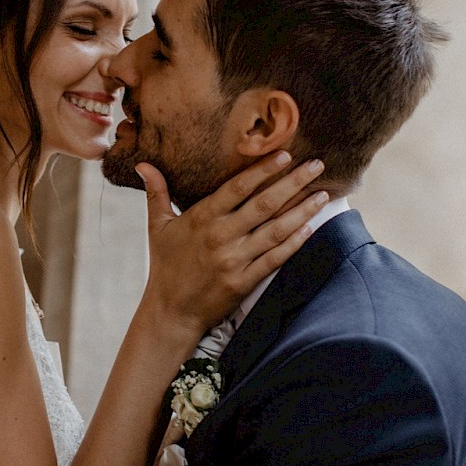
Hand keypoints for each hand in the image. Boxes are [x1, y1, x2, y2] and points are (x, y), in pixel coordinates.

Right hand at [139, 153, 327, 337]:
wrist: (170, 311)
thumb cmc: (165, 265)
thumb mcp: (157, 227)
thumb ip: (156, 193)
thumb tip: (143, 164)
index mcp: (201, 218)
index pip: (237, 188)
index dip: (262, 170)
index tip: (285, 154)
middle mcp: (220, 236)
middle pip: (263, 204)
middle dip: (292, 183)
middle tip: (316, 165)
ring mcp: (233, 260)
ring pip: (274, 230)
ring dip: (301, 211)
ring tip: (322, 194)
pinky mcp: (243, 282)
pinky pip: (274, 259)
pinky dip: (293, 243)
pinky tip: (311, 228)